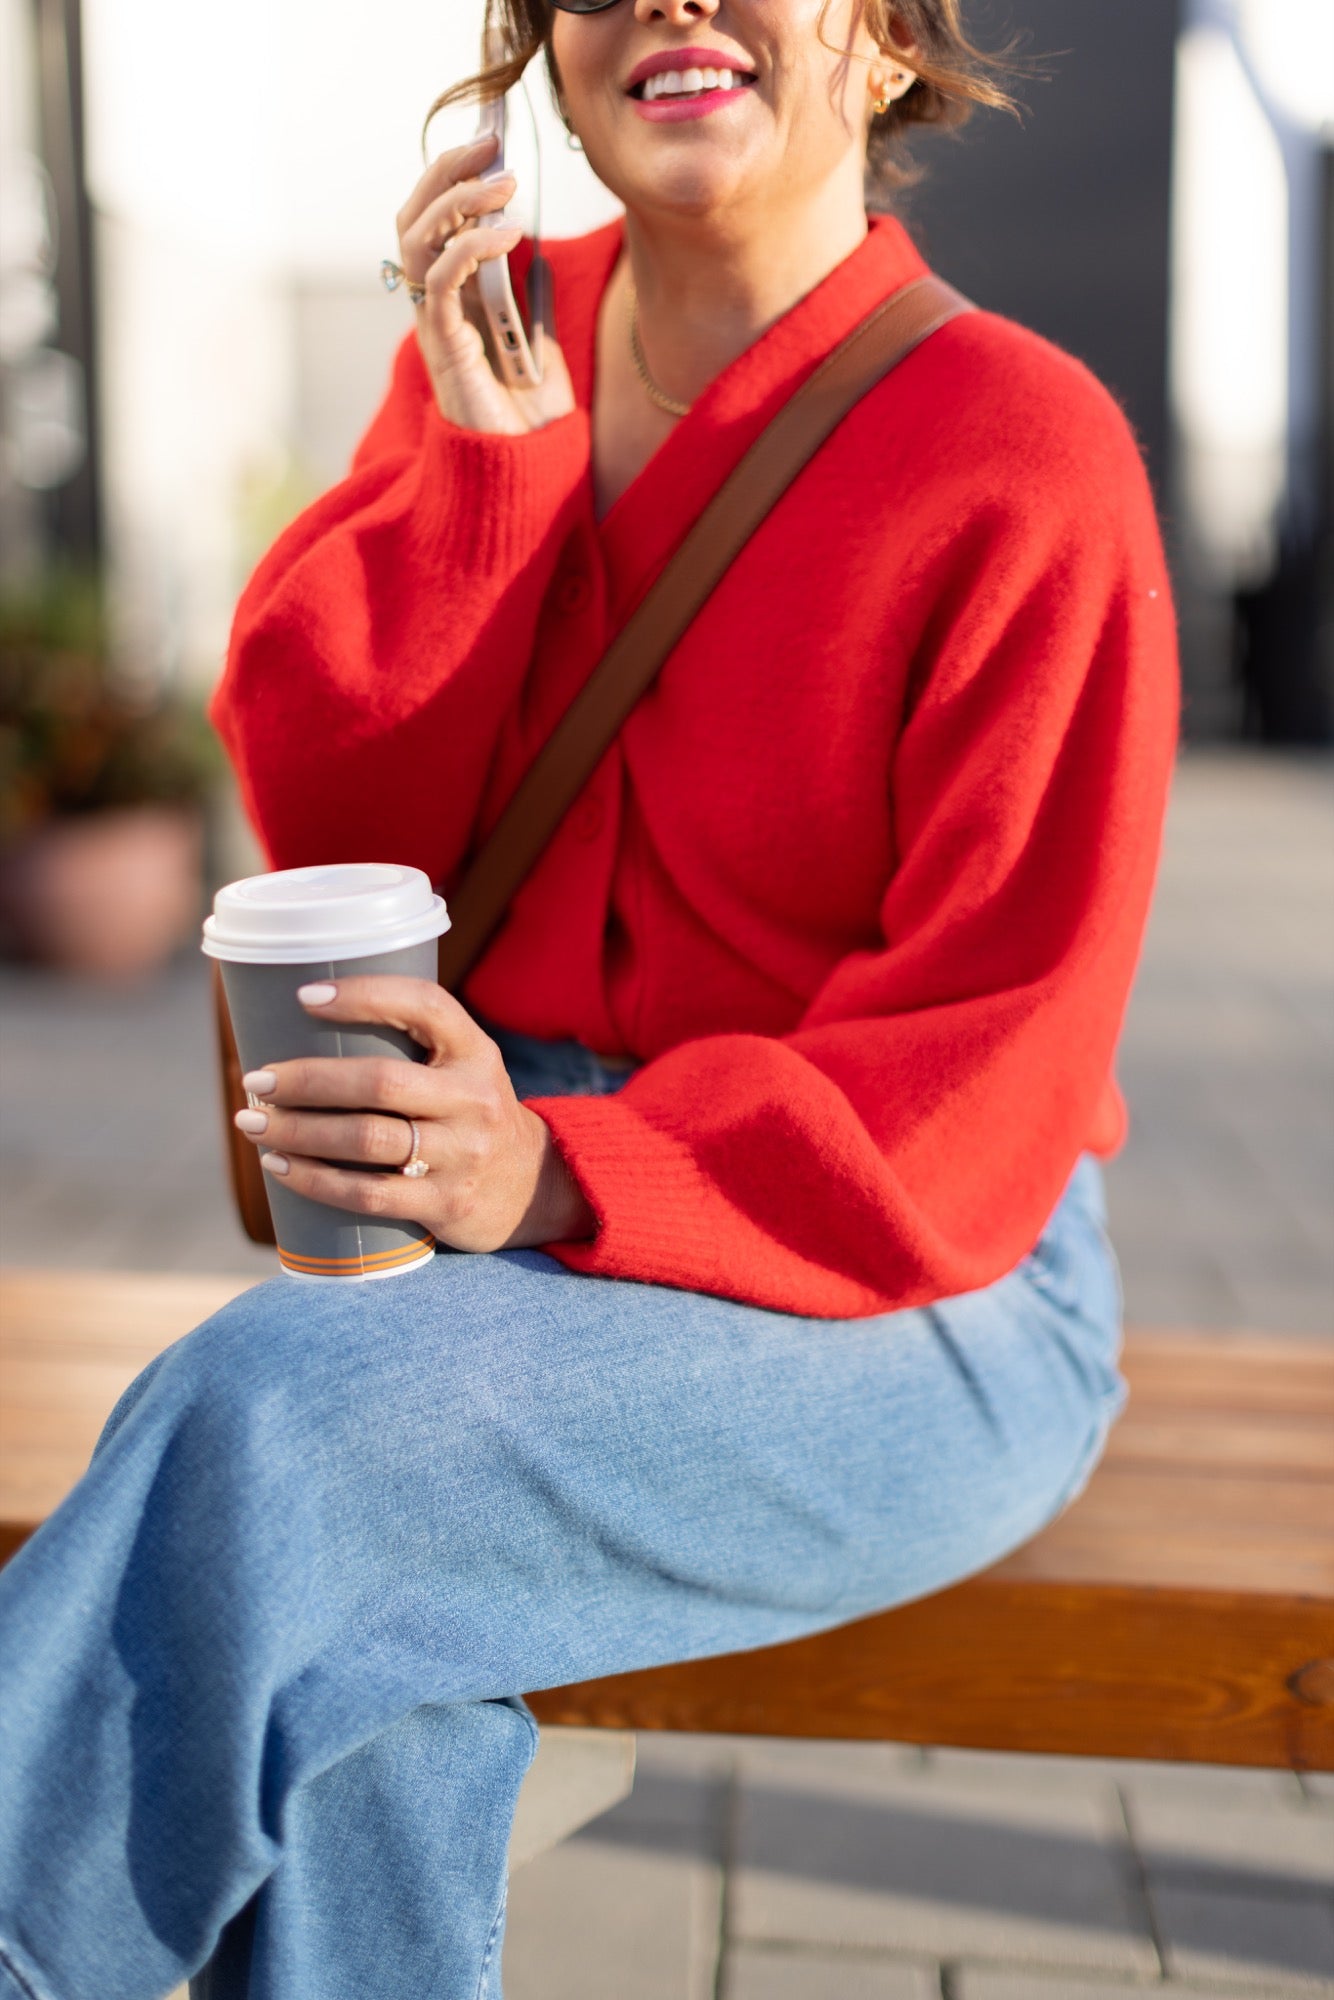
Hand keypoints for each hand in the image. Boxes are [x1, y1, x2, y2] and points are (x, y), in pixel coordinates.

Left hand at [233, 976, 595, 1251]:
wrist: (532, 1189)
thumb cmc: (468, 1115)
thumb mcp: (461, 1069)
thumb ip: (406, 1048)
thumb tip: (295, 1025)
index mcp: (476, 1051)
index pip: (424, 1005)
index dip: (364, 995)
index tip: (305, 997)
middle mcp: (475, 1098)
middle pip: (379, 1081)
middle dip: (307, 1080)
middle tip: (257, 1080)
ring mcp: (464, 1154)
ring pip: (366, 1139)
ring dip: (298, 1132)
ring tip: (254, 1124)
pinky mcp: (447, 1203)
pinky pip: (369, 1194)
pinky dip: (315, 1181)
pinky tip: (280, 1168)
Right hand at [396, 130, 575, 435]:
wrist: (528, 471)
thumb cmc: (530, 416)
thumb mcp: (540, 343)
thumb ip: (531, 300)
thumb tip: (539, 254)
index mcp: (453, 299)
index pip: (434, 222)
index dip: (452, 178)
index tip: (489, 145)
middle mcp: (436, 307)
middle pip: (416, 219)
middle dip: (447, 173)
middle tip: (489, 145)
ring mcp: (436, 325)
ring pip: (418, 240)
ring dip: (459, 200)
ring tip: (503, 185)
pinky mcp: (445, 348)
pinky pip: (441, 282)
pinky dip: (470, 247)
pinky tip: (509, 234)